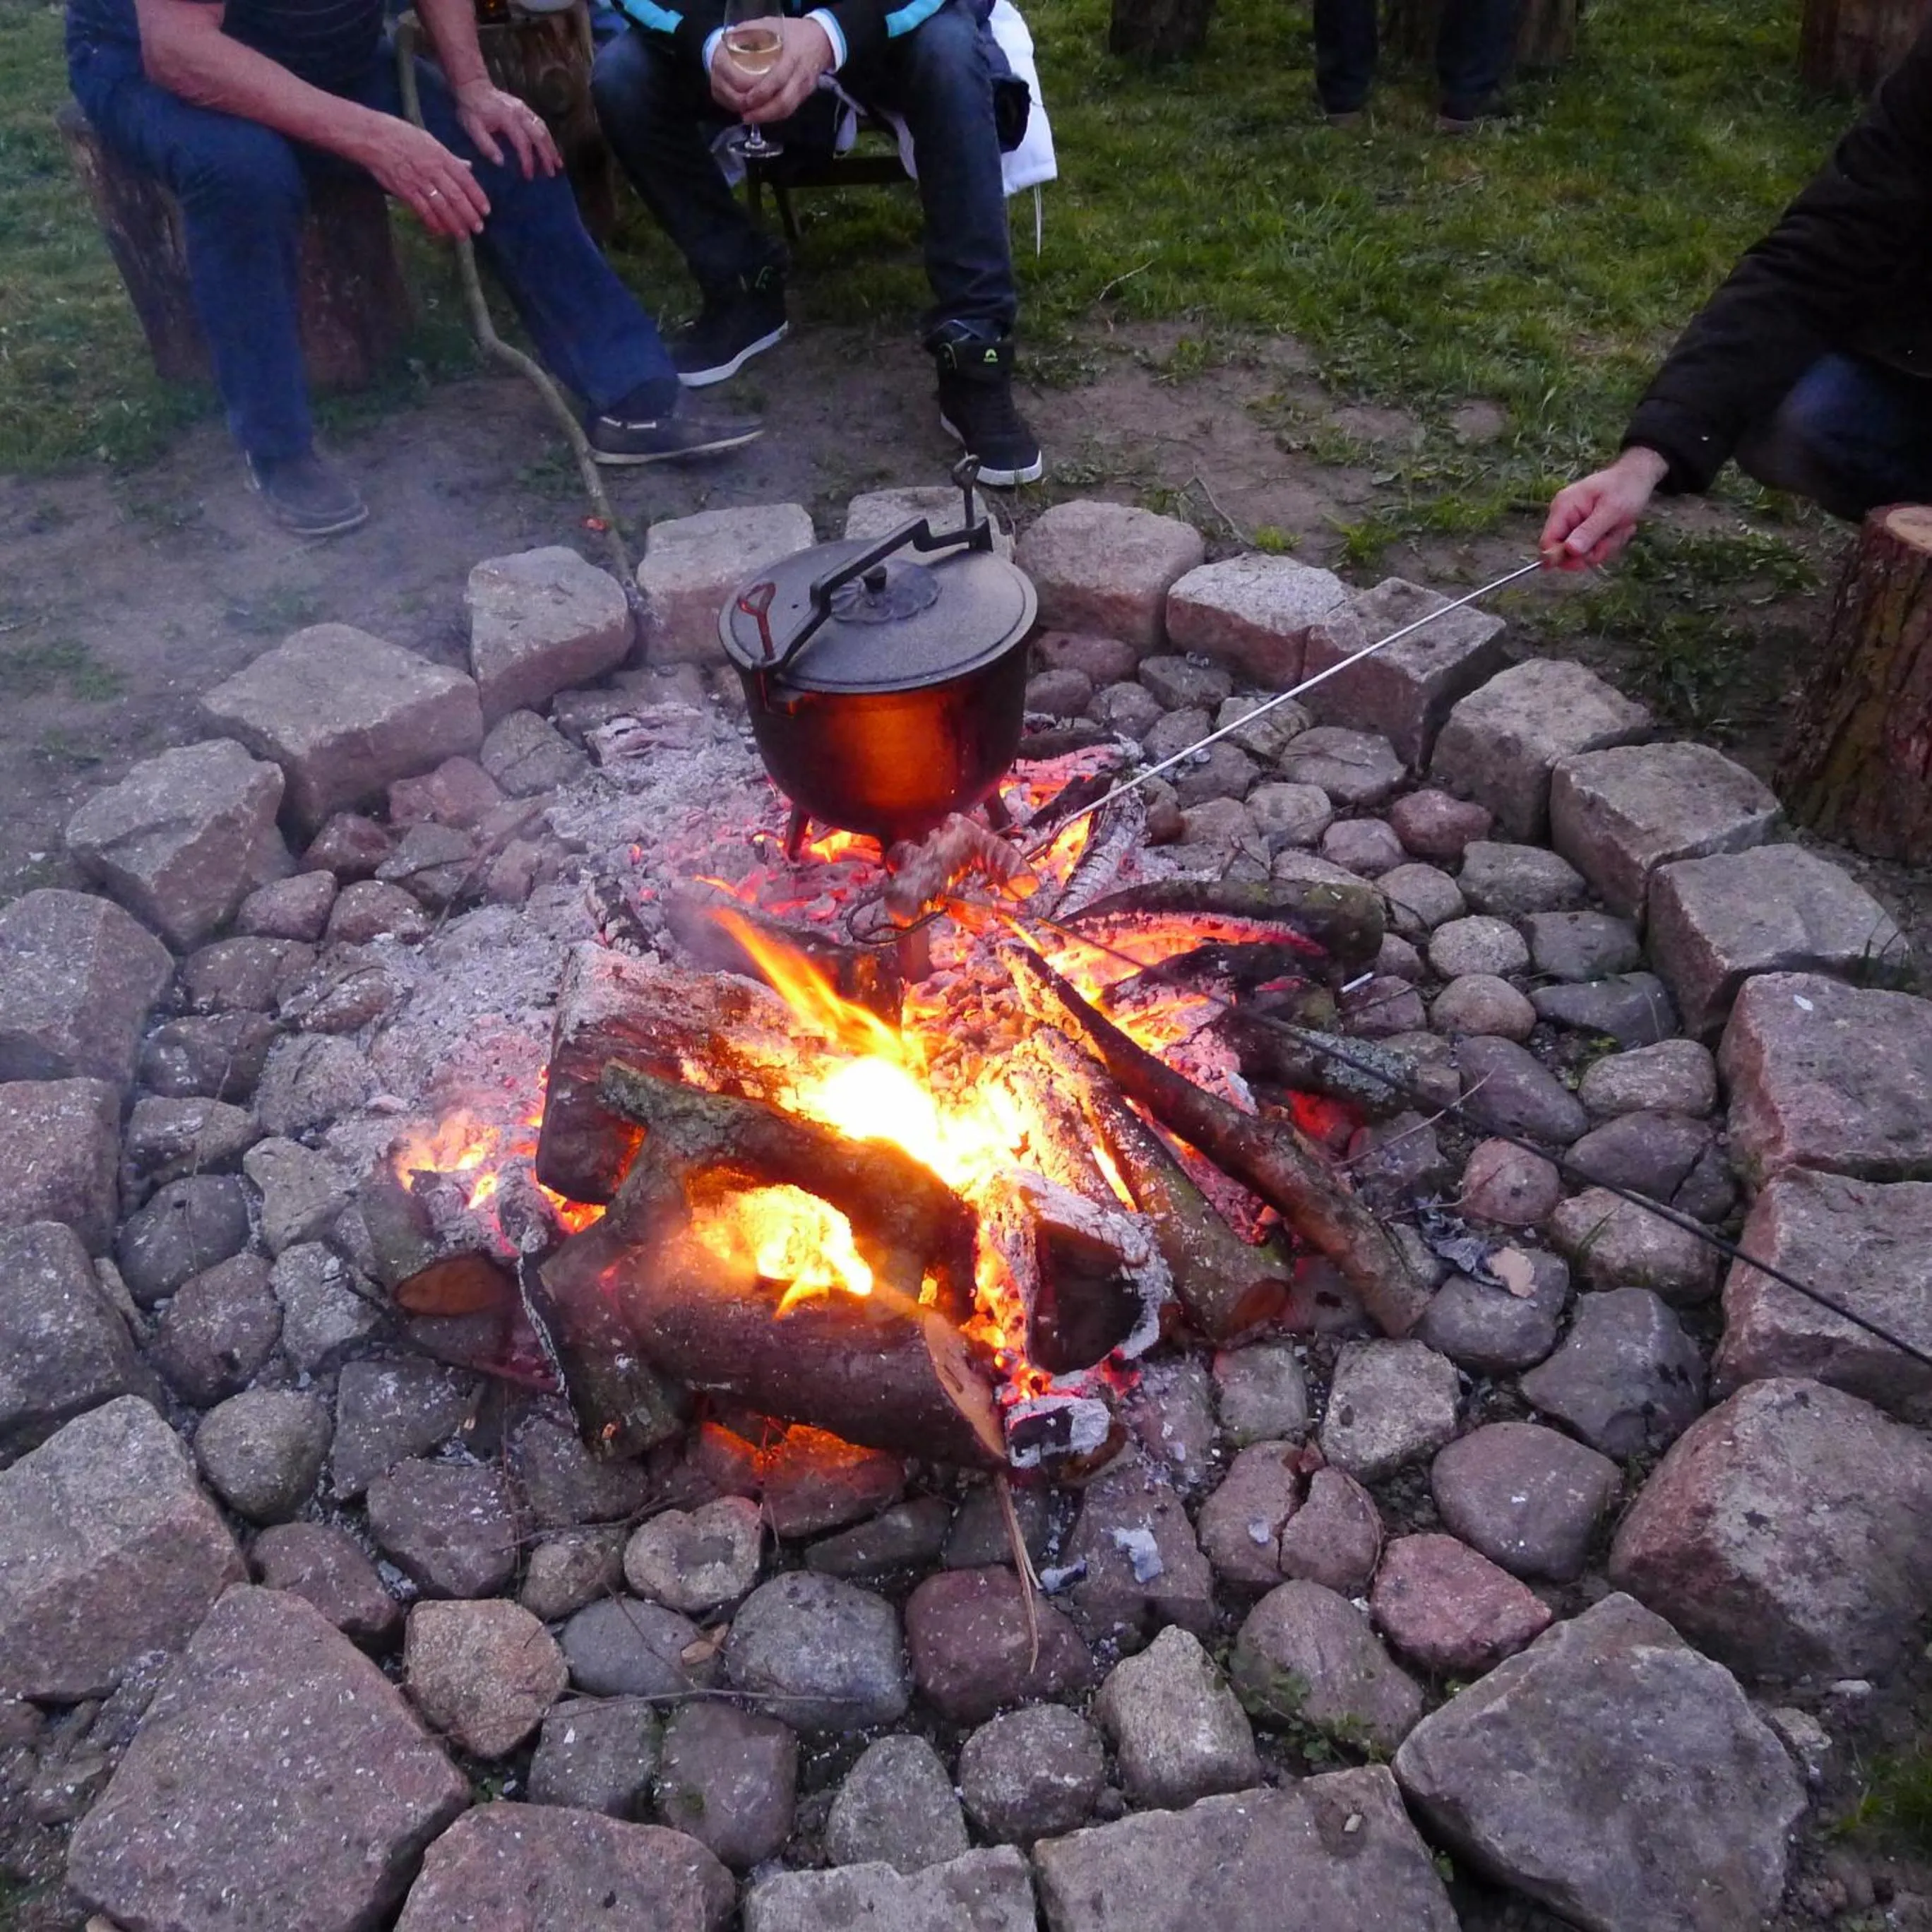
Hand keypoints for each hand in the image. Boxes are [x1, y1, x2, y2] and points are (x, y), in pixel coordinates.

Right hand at [357, 114, 489, 236]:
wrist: (372, 136)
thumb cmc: (400, 135)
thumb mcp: (429, 140)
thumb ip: (450, 158)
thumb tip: (469, 167)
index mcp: (440, 155)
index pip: (465, 179)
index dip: (477, 196)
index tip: (486, 211)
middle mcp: (432, 168)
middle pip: (456, 195)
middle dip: (469, 214)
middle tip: (478, 228)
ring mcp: (418, 180)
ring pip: (441, 205)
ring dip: (454, 222)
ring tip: (463, 235)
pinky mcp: (404, 189)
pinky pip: (422, 209)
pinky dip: (433, 222)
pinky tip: (440, 231)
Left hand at [453, 79, 561, 179]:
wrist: (473, 85)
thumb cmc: (470, 108)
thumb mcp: (472, 127)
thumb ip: (486, 145)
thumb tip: (501, 163)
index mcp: (508, 119)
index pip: (523, 144)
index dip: (527, 161)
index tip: (529, 176)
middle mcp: (520, 113)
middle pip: (539, 137)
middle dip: (547, 156)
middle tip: (551, 174)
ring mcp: (524, 109)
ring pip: (543, 129)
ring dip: (552, 147)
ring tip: (558, 163)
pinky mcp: (524, 108)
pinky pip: (540, 124)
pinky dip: (548, 137)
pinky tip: (551, 148)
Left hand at [711, 15, 833, 124]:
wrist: (820, 40)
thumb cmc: (792, 31)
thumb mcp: (772, 25)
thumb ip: (751, 33)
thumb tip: (728, 42)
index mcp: (792, 56)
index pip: (777, 80)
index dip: (761, 93)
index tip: (746, 100)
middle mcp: (800, 75)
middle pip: (784, 103)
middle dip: (763, 113)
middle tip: (745, 116)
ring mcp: (805, 87)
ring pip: (788, 110)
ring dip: (768, 118)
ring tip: (750, 118)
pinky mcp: (806, 95)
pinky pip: (791, 110)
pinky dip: (775, 115)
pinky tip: (762, 115)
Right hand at [1540, 445, 1670, 569]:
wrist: (1638, 476)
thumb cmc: (1626, 488)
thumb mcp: (1612, 511)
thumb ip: (1590, 531)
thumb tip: (1569, 551)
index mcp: (1563, 507)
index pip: (1547, 542)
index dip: (1563, 558)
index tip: (1586, 561)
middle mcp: (1563, 516)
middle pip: (1565, 551)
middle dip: (1592, 551)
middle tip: (1613, 538)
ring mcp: (1573, 522)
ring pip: (1581, 552)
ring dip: (1604, 547)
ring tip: (1620, 530)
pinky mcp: (1583, 527)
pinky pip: (1590, 547)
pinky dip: (1607, 543)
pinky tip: (1618, 530)